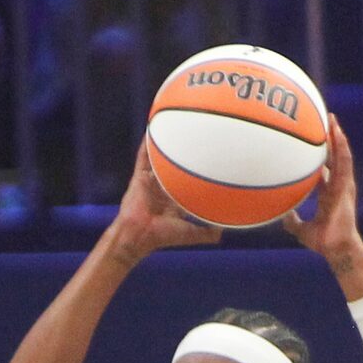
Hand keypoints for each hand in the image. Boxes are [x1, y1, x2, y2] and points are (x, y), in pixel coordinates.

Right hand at [112, 139, 221, 262]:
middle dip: (184, 156)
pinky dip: (147, 143)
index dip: (196, 177)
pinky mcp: (139, 177)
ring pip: (158, 160)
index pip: (187, 186)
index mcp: (173, 202)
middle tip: (196, 140)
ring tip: (174, 126)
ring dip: (164, 145)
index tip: (209, 165)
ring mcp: (150, 182)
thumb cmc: (163, 236)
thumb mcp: (190, 233)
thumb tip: (223, 232)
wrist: (140, 234)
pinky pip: (143, 156)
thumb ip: (207, 233)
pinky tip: (153, 127)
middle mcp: (161, 190)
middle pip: (173, 169)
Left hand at [280, 119, 362, 276]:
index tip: (313, 141)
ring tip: (331, 120)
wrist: (337, 248)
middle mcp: (337, 186)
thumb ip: (292, 221)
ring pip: (342, 155)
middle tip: (323, 121)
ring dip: (337, 137)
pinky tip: (338, 135)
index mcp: (328, 193)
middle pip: (334, 157)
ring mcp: (343, 186)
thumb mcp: (301, 230)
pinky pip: (345, 163)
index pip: (325, 168)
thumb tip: (281, 214)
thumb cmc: (323, 242)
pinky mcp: (346, 188)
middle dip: (330, 139)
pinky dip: (342, 148)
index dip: (320, 155)